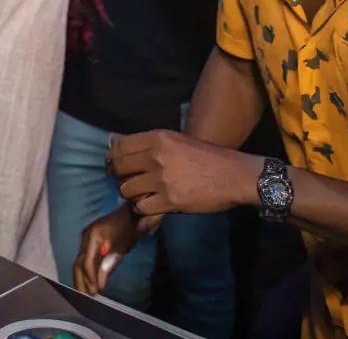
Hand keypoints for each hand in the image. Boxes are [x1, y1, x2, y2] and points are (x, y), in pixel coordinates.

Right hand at [71, 203, 139, 295]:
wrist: (132, 214)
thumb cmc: (129, 231)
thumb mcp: (120, 250)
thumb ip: (108, 267)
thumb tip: (99, 286)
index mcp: (93, 237)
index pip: (86, 263)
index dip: (89, 278)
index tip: (94, 292)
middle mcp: (85, 237)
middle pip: (78, 263)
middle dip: (82, 281)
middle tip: (87, 297)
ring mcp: (86, 238)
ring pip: (79, 262)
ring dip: (82, 278)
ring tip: (87, 292)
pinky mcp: (88, 241)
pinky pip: (84, 258)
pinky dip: (86, 270)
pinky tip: (90, 280)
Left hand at [108, 130, 261, 217]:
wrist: (233, 175)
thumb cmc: (207, 157)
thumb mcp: (177, 140)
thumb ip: (149, 144)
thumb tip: (115, 144)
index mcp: (158, 138)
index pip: (120, 146)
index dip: (113, 157)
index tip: (115, 164)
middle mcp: (156, 156)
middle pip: (119, 168)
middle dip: (119, 176)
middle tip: (125, 181)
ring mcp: (161, 180)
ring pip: (127, 190)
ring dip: (131, 195)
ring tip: (141, 195)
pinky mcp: (169, 201)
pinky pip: (141, 208)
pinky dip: (142, 210)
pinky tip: (150, 206)